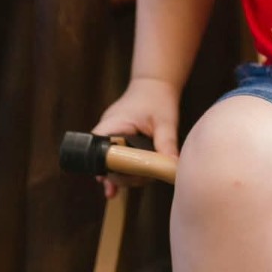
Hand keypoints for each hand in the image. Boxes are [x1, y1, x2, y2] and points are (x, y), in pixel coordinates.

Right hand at [92, 76, 179, 197]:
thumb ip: (166, 143)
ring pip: (111, 164)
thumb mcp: (165, 122)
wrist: (155, 84)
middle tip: (140, 181)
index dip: (105, 169)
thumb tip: (172, 166)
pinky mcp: (118, 141)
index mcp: (113, 125)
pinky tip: (120, 188)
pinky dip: (123, 171)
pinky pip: (116, 160)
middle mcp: (107, 132)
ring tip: (143, 180)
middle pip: (104, 163)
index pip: (98, 151)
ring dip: (124, 175)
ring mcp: (111, 137)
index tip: (113, 182)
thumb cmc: (158, 99)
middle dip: (120, 176)